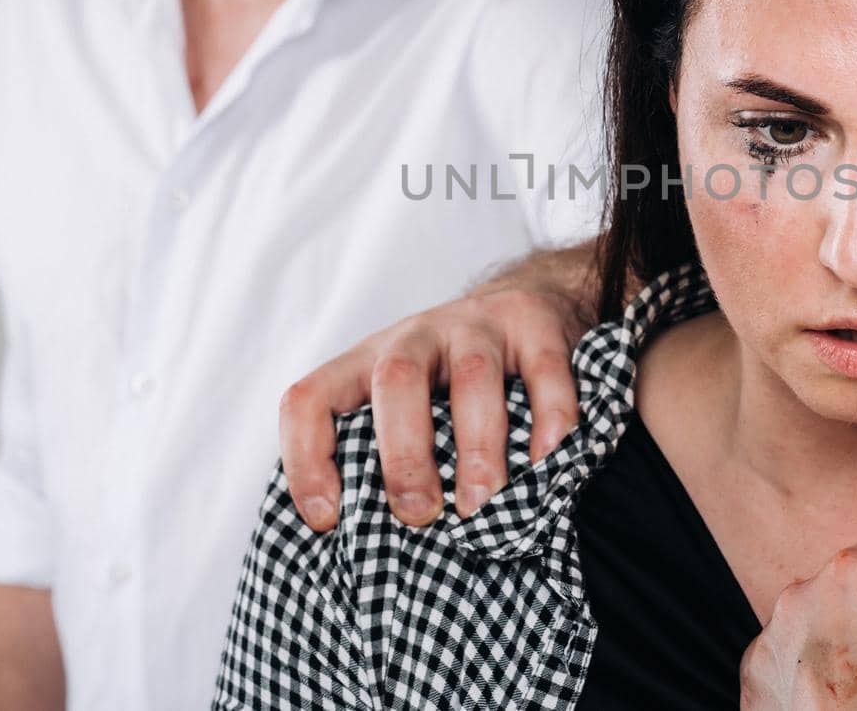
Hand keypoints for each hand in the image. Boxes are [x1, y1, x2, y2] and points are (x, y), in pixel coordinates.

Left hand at [279, 281, 588, 529]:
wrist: (526, 302)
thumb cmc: (449, 386)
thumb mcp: (403, 411)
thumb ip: (379, 460)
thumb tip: (364, 553)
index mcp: (366, 364)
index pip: (311, 399)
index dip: (307, 458)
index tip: (328, 520)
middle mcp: (416, 337)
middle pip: (395, 381)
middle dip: (404, 455)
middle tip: (419, 514)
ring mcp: (478, 326)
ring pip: (473, 377)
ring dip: (477, 449)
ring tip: (482, 506)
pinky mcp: (535, 325)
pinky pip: (544, 370)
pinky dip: (549, 419)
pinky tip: (548, 462)